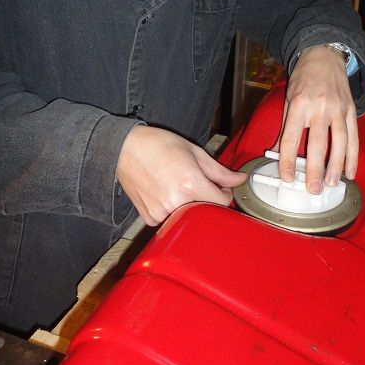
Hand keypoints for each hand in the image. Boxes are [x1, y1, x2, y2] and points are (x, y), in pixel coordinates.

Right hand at [116, 125, 246, 225]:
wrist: (125, 149)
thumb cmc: (158, 145)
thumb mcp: (194, 152)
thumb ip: (219, 171)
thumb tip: (239, 179)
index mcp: (191, 184)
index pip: (223, 202)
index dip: (225, 193)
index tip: (221, 187)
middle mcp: (177, 202)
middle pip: (207, 211)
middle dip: (208, 199)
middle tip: (199, 184)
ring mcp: (162, 213)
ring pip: (189, 217)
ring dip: (191, 205)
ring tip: (179, 185)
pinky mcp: (151, 218)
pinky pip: (172, 219)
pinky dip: (175, 209)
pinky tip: (166, 193)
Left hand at [277, 45, 358, 194]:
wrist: (324, 56)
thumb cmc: (303, 78)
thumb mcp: (288, 98)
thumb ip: (285, 127)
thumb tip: (275, 152)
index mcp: (298, 104)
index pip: (290, 137)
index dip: (287, 159)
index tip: (287, 178)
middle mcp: (319, 107)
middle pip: (317, 142)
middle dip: (315, 168)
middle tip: (314, 189)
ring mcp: (338, 108)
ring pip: (340, 141)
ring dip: (337, 165)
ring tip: (333, 184)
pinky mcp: (351, 109)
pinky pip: (354, 136)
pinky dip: (353, 155)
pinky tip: (350, 171)